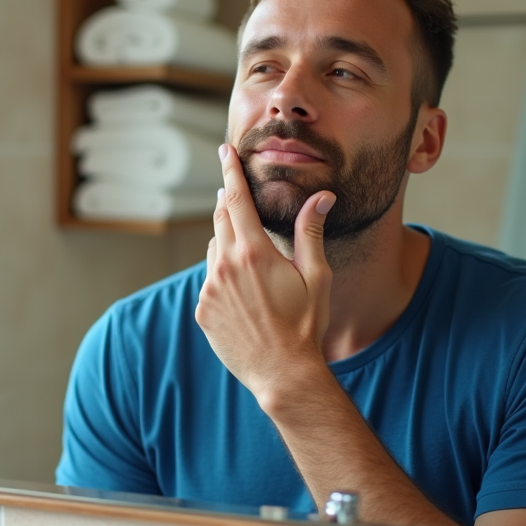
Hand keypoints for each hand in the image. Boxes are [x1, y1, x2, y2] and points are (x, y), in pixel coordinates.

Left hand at [195, 144, 335, 404]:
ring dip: (228, 243)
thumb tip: (322, 196)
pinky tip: (245, 293)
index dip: (230, 172)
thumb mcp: (316, 276)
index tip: (225, 151)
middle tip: (234, 192)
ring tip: (253, 259)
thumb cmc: (306, 325)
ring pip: (214, 250)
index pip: (235, 199)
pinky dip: (223, 275)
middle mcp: (225, 266)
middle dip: (227, 202)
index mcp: (253, 252)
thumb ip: (311, 232)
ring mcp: (210, 289)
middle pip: (220, 219)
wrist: (283, 374)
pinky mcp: (202, 310)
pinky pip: (210, 280)